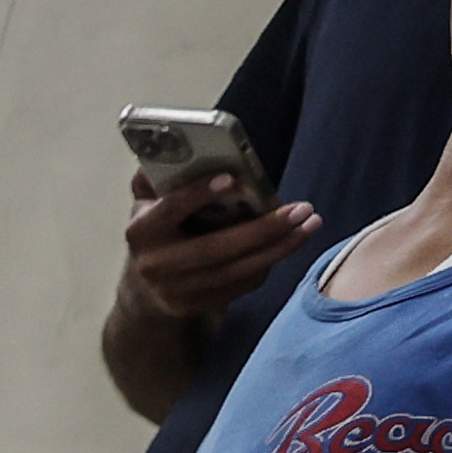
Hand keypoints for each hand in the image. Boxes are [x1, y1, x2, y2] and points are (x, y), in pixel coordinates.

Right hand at [117, 172, 317, 325]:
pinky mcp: (197, 306)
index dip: (199, 194)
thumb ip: (160, 175)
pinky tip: (289, 244)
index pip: (170, 210)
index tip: (232, 179)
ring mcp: (177, 290)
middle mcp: (156, 265)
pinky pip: (242, 285)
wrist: (146, 288)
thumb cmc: (159, 229)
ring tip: (309, 224)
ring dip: (279, 248)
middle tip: (302, 209)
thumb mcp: (149, 201)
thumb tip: (181, 146)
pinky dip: (269, 263)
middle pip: (215, 249)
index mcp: (142, 231)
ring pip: (236, 271)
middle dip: (263, 229)